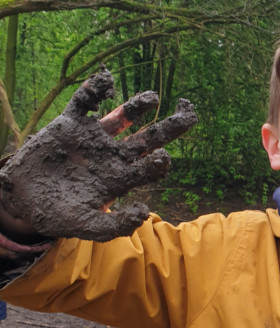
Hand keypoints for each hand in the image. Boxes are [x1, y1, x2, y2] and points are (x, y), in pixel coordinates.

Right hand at [0, 66, 197, 241]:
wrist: (22, 199)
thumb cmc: (58, 215)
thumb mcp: (87, 226)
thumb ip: (115, 225)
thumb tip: (144, 212)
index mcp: (121, 178)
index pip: (151, 166)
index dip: (161, 162)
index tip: (163, 158)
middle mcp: (113, 155)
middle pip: (149, 138)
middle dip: (171, 127)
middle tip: (190, 113)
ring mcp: (93, 138)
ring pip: (123, 116)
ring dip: (139, 105)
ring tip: (154, 98)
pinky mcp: (69, 124)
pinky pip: (85, 101)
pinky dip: (95, 89)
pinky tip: (107, 82)